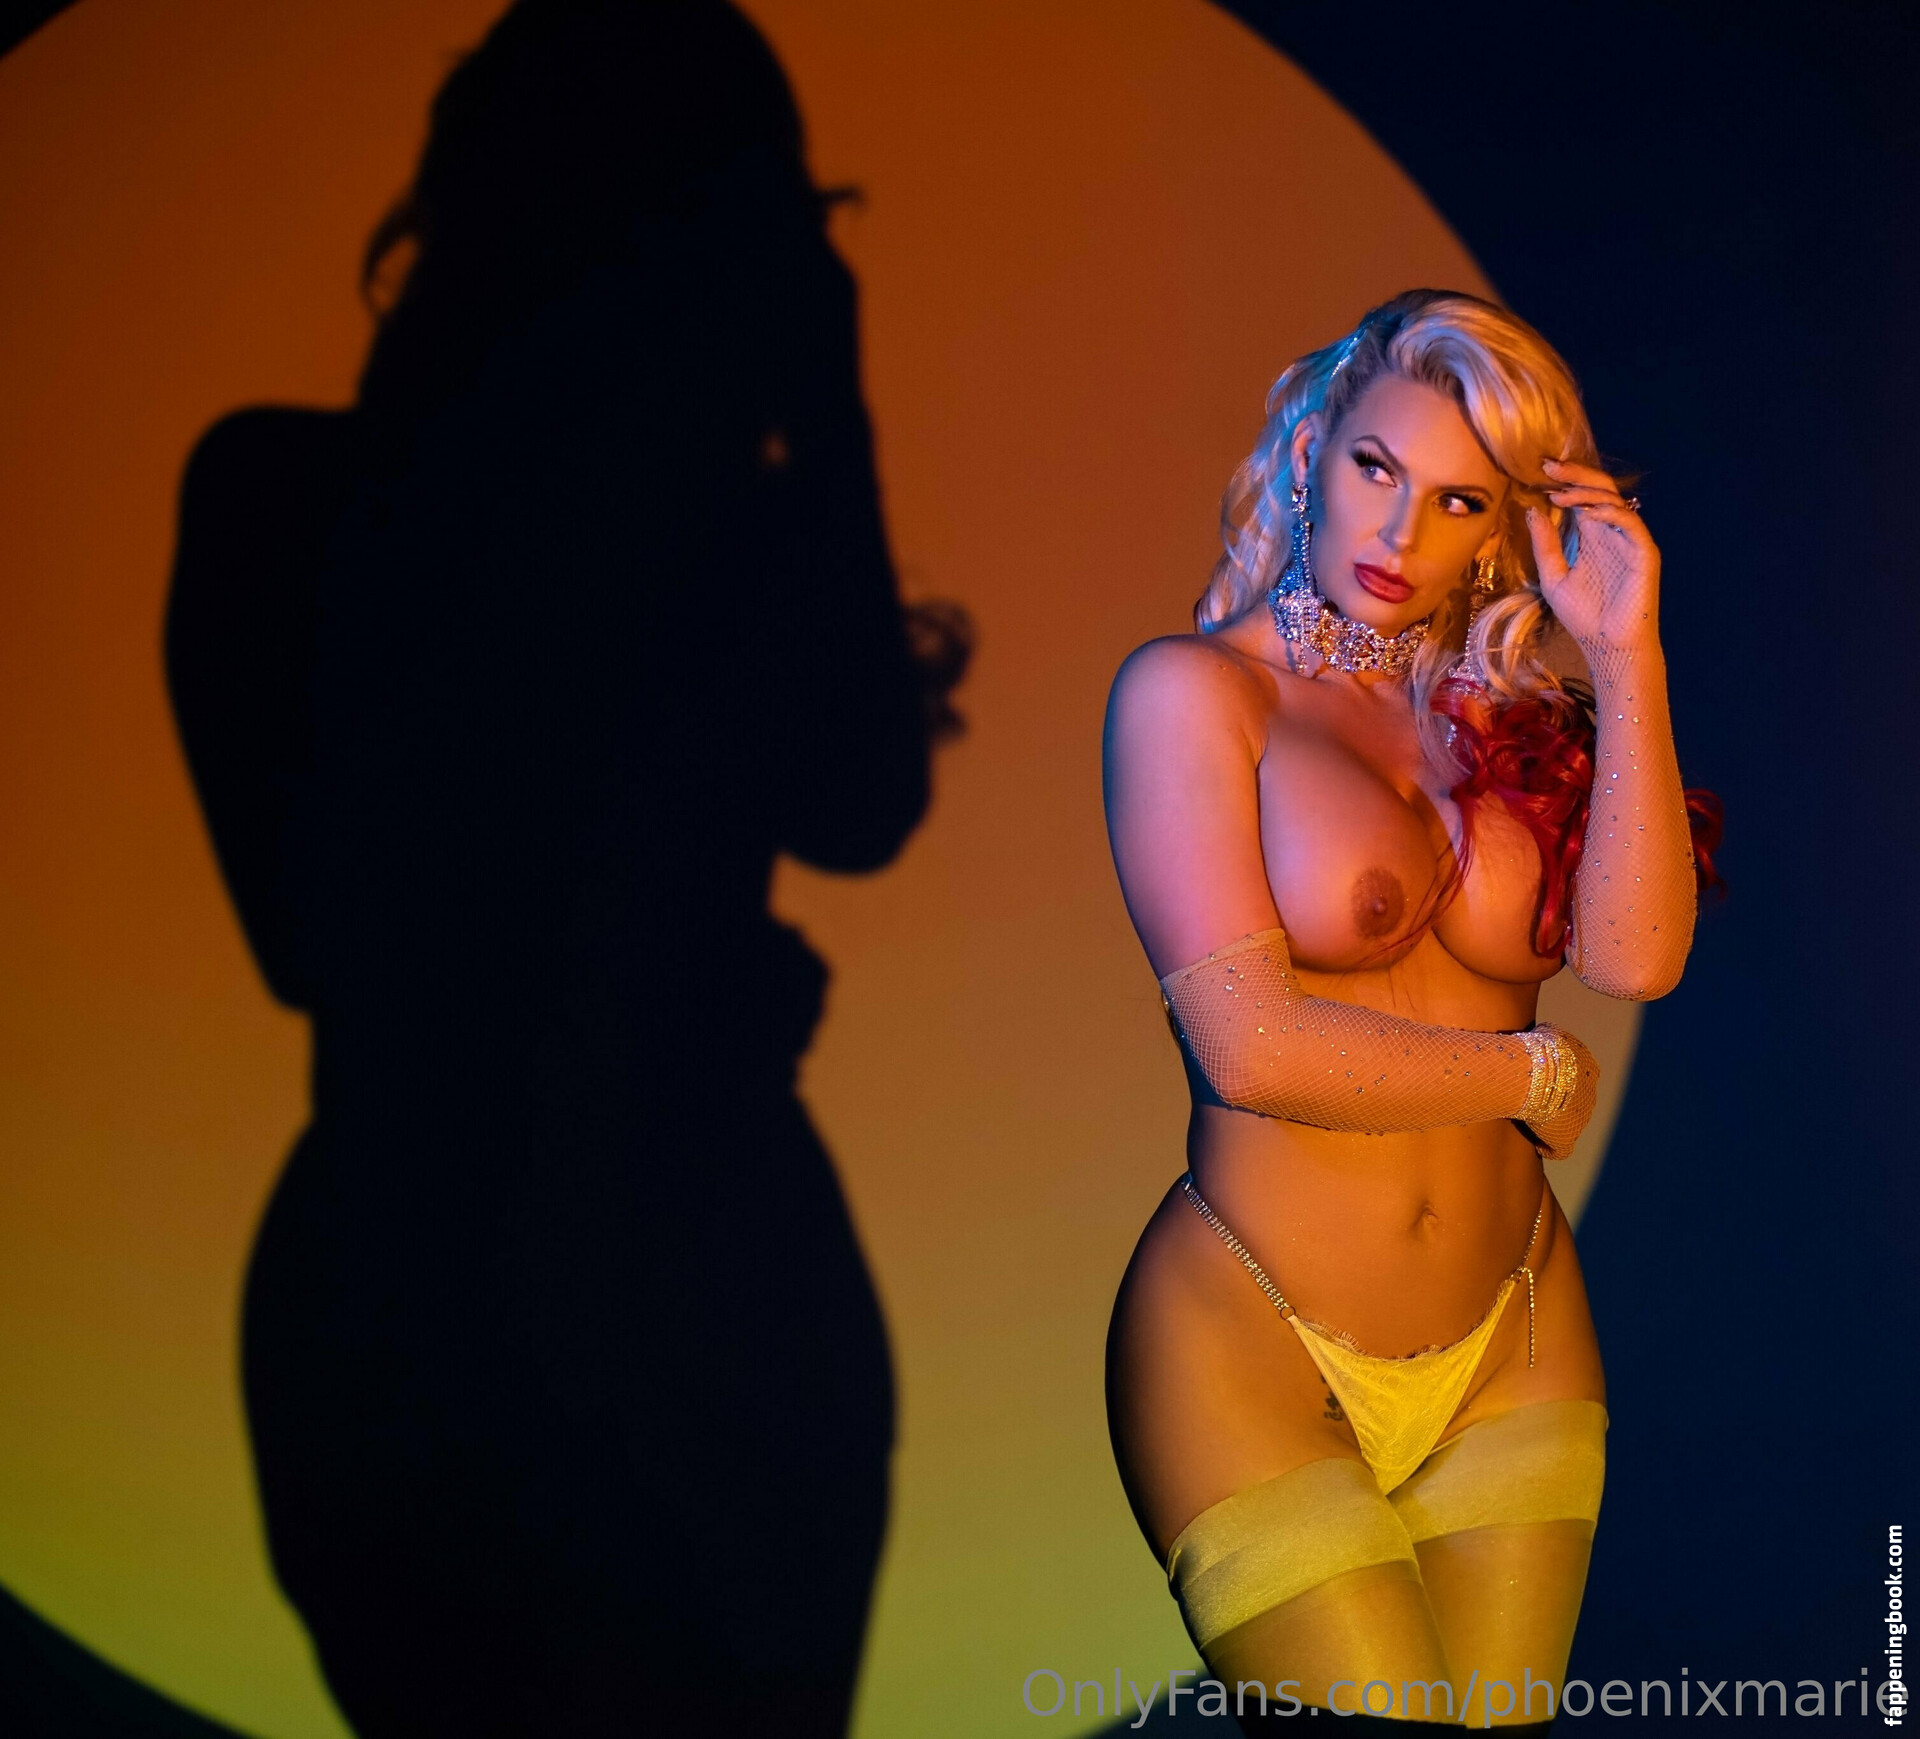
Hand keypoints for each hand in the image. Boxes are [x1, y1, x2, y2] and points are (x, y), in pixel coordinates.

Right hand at [1519, 1026, 1600, 1161]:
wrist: (1532, 1073)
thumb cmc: (1535, 1050)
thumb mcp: (1547, 1034)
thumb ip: (1552, 1039)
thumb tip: (1544, 1036)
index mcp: (1590, 1069)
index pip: (1577, 1076)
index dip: (1559, 1079)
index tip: (1541, 1079)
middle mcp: (1591, 1094)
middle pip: (1575, 1101)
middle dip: (1557, 1102)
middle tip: (1533, 1100)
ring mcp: (1581, 1119)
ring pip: (1568, 1123)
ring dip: (1552, 1123)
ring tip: (1530, 1121)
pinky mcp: (1566, 1138)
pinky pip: (1560, 1149)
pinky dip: (1550, 1147)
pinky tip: (1539, 1145)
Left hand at [1525, 458, 1661, 659]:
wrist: (1608, 645)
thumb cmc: (1584, 616)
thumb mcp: (1553, 577)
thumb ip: (1545, 545)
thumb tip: (1532, 510)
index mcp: (1591, 536)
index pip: (1580, 497)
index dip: (1564, 481)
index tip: (1540, 470)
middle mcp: (1611, 532)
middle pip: (1598, 490)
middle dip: (1576, 475)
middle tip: (1550, 466)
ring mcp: (1629, 540)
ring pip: (1613, 501)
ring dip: (1586, 492)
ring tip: (1559, 493)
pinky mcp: (1643, 551)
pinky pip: (1630, 522)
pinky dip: (1610, 513)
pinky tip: (1587, 512)